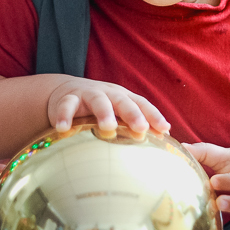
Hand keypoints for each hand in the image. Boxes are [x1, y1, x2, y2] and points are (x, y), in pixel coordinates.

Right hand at [47, 77, 169, 135]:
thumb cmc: (101, 107)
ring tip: (108, 127)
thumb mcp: (119, 113)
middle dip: (132, 114)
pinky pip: (66, 107)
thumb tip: (166, 138)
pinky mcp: (67, 99)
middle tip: (141, 128)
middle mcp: (109, 93)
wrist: (67, 92)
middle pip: (123, 101)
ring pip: (98, 101)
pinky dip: (64, 116)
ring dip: (104, 112)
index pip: (142, 104)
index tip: (165, 130)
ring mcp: (88, 95)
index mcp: (124, 97)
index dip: (154, 115)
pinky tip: (63, 129)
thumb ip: (138, 124)